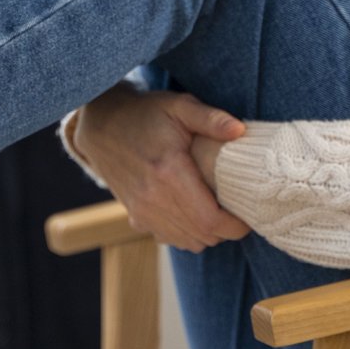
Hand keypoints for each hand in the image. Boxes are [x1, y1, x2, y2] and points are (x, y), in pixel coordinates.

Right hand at [71, 85, 250, 252]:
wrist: (102, 126)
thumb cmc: (145, 114)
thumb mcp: (179, 106)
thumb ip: (211, 119)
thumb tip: (241, 131)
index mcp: (169, 172)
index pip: (210, 220)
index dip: (235, 225)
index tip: (247, 215)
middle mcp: (153, 198)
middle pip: (202, 235)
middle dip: (226, 230)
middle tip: (237, 211)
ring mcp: (141, 210)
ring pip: (187, 242)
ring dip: (207, 234)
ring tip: (216, 211)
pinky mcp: (135, 216)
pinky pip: (168, 239)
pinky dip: (185, 234)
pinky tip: (191, 213)